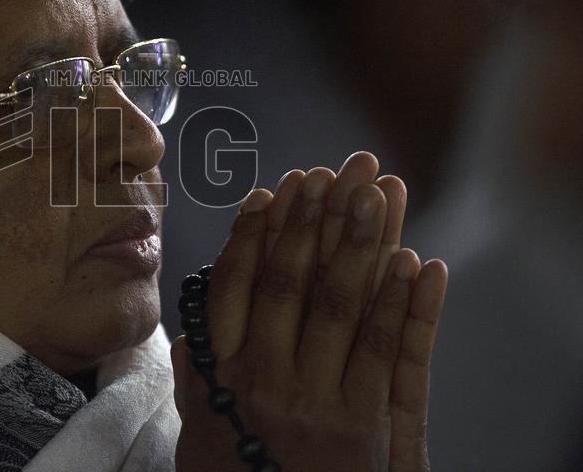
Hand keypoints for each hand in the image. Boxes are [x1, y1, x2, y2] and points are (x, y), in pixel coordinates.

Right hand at [172, 152, 447, 471]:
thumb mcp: (196, 429)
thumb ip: (193, 375)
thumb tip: (189, 329)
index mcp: (220, 371)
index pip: (234, 285)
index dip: (254, 233)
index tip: (272, 190)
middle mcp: (261, 378)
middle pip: (288, 281)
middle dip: (313, 218)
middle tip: (333, 170)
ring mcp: (312, 399)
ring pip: (336, 304)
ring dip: (358, 241)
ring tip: (374, 191)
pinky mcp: (361, 425)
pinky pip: (382, 350)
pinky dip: (398, 301)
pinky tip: (411, 260)